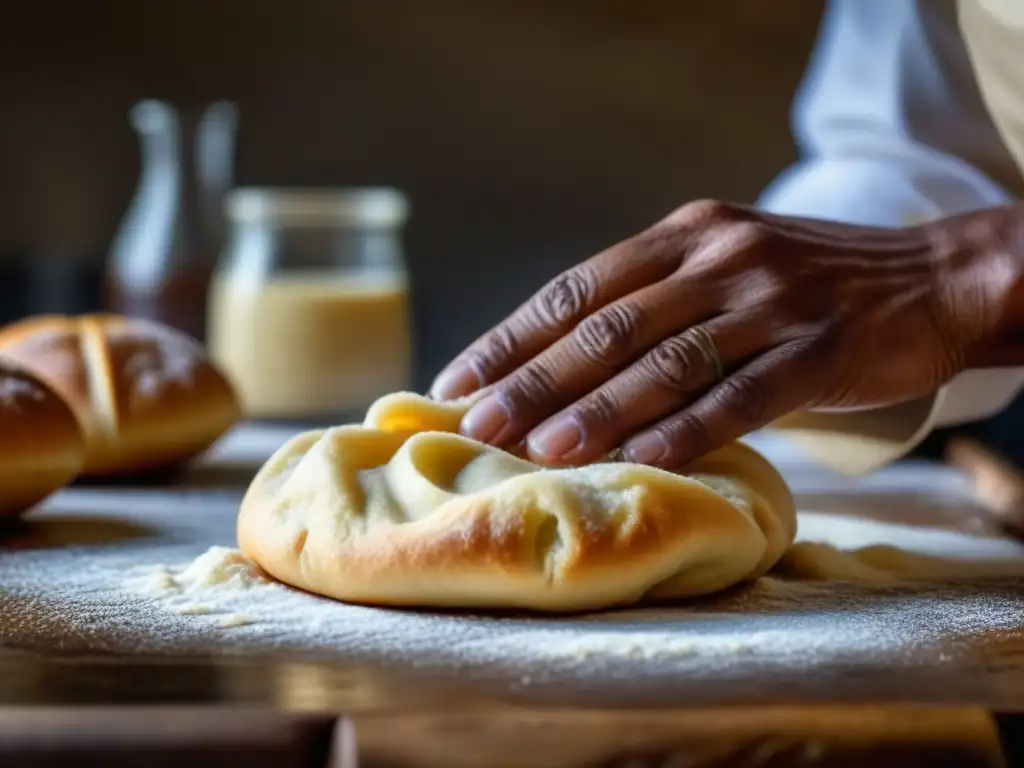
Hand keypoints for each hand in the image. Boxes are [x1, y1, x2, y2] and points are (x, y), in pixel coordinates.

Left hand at [430, 200, 1019, 468]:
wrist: (928, 275)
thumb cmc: (804, 282)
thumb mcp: (721, 263)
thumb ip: (652, 300)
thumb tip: (559, 365)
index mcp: (682, 236)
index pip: (575, 290)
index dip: (512, 338)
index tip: (459, 381)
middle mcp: (717, 258)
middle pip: (606, 327)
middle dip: (535, 379)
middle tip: (479, 425)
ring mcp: (770, 301)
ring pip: (666, 361)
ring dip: (598, 409)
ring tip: (540, 450)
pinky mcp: (820, 348)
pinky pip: (744, 394)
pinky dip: (689, 429)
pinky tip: (644, 460)